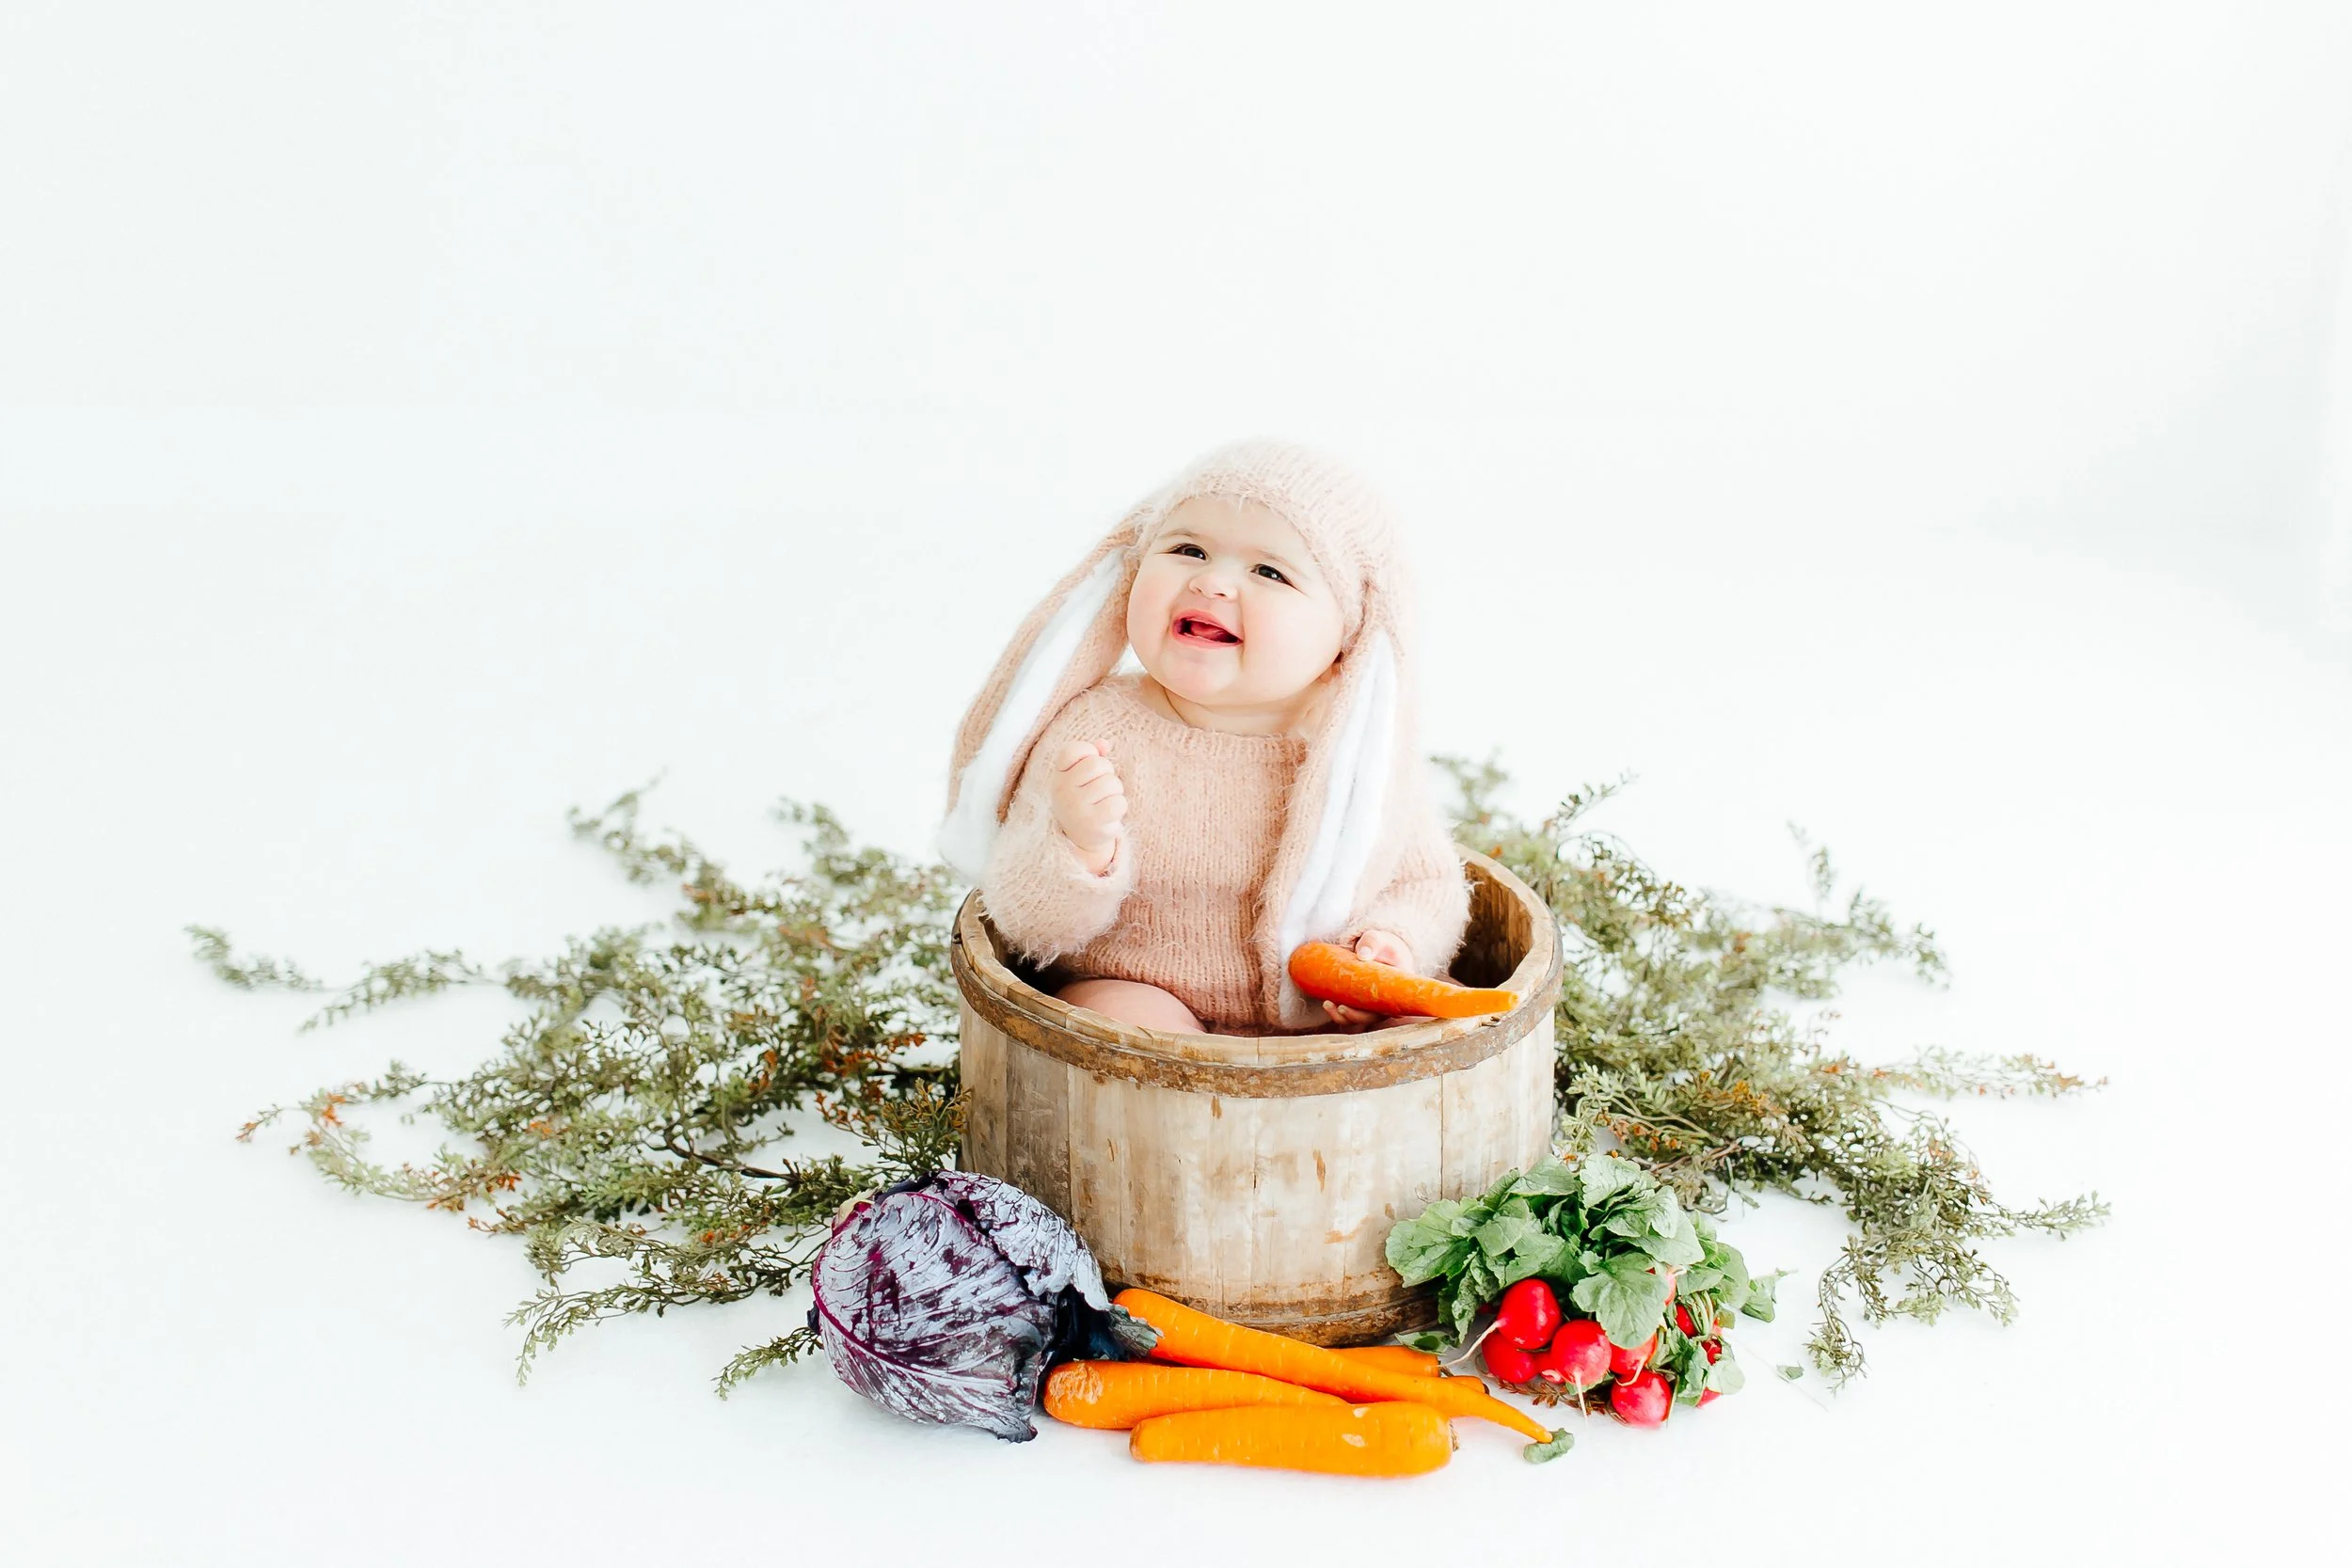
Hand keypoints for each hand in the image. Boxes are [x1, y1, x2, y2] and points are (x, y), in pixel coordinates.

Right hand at [1047, 740, 1125, 872]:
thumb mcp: (1081, 776)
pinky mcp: (1092, 823)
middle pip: (1098, 764)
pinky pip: (1119, 803)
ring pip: (1112, 783)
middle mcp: (1062, 790)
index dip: (1089, 754)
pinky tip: (1109, 815)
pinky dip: (1120, 807)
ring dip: (1115, 791)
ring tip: (1104, 802)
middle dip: (1107, 774)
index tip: (1087, 770)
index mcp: (1058, 775)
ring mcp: (1075, 807)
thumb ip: (1092, 756)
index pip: (1074, 750)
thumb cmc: (1083, 799)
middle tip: (1100, 789)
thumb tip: (1104, 744)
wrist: (1079, 837)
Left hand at [1320, 928, 1414, 1031]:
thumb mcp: (1378, 939)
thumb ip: (1372, 942)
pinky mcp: (1362, 1001)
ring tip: (1327, 1004)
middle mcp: (1387, 1000)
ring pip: (1360, 1017)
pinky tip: (1328, 1004)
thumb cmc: (1381, 944)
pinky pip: (1352, 1012)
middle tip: (1339, 1007)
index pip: (1389, 1008)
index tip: (1361, 1009)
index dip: (1373, 1014)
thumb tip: (1362, 955)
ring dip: (1343, 1016)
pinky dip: (1339, 1012)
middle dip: (1354, 1016)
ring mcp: (1374, 1002)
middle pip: (1373, 1017)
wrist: (1378, 947)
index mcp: (1398, 989)